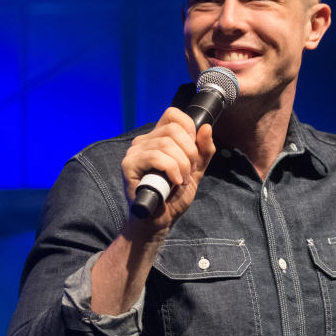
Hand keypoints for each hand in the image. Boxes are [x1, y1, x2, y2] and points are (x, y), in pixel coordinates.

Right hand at [121, 107, 216, 231]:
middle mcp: (144, 141)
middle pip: (174, 129)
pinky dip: (171, 169)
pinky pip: (155, 157)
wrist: (159, 221)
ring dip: (182, 164)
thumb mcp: (195, 170)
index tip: (193, 151)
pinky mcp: (129, 165)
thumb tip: (206, 127)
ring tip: (182, 180)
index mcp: (158, 138)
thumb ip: (203, 150)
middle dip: (190, 152)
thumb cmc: (173, 196)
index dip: (189, 128)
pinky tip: (174, 182)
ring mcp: (134, 152)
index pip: (173, 114)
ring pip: (166, 144)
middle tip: (189, 171)